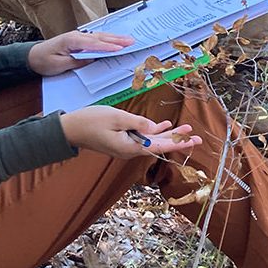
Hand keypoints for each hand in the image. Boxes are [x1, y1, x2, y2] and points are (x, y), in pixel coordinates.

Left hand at [27, 31, 135, 75]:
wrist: (32, 56)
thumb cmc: (44, 61)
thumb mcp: (60, 65)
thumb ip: (77, 61)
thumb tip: (94, 59)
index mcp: (72, 40)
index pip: (93, 44)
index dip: (108, 46)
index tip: (120, 48)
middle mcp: (77, 36)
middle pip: (100, 37)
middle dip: (117, 39)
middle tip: (132, 41)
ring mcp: (78, 36)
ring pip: (100, 36)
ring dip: (115, 37)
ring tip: (129, 39)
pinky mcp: (79, 40)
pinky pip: (96, 38)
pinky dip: (108, 38)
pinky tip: (116, 39)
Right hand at [59, 105, 201, 157]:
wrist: (69, 129)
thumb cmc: (91, 122)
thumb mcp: (117, 117)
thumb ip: (138, 123)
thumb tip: (155, 128)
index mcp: (131, 147)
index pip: (161, 146)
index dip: (179, 142)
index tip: (194, 141)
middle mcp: (131, 150)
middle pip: (160, 145)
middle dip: (179, 139)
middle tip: (197, 137)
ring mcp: (126, 146)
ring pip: (153, 140)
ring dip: (169, 134)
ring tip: (186, 129)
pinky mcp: (121, 141)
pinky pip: (142, 136)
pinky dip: (154, 131)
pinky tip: (164, 126)